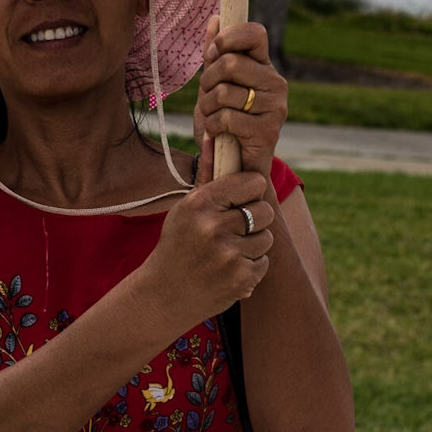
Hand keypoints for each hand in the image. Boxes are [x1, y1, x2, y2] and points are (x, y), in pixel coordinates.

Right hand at [136, 167, 273, 332]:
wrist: (164, 294)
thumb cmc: (177, 244)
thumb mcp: (185, 208)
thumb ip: (207, 176)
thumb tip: (215, 137)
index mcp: (200, 204)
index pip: (251, 182)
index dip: (250, 189)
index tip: (243, 197)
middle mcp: (214, 227)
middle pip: (263, 210)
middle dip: (255, 218)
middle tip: (237, 226)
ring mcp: (228, 255)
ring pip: (267, 238)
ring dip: (254, 243)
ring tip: (230, 249)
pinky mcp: (240, 279)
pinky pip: (264, 262)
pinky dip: (252, 265)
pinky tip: (230, 267)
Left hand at [193, 18, 286, 174]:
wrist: (237, 166)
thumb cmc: (226, 122)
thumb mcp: (215, 85)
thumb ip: (216, 54)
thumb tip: (215, 18)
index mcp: (264, 66)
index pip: (255, 33)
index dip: (229, 37)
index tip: (213, 54)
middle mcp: (275, 82)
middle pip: (231, 63)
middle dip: (207, 80)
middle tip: (206, 95)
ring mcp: (275, 106)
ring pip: (224, 92)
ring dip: (206, 107)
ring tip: (210, 116)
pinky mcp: (268, 130)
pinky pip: (227, 118)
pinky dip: (211, 126)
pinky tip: (215, 132)